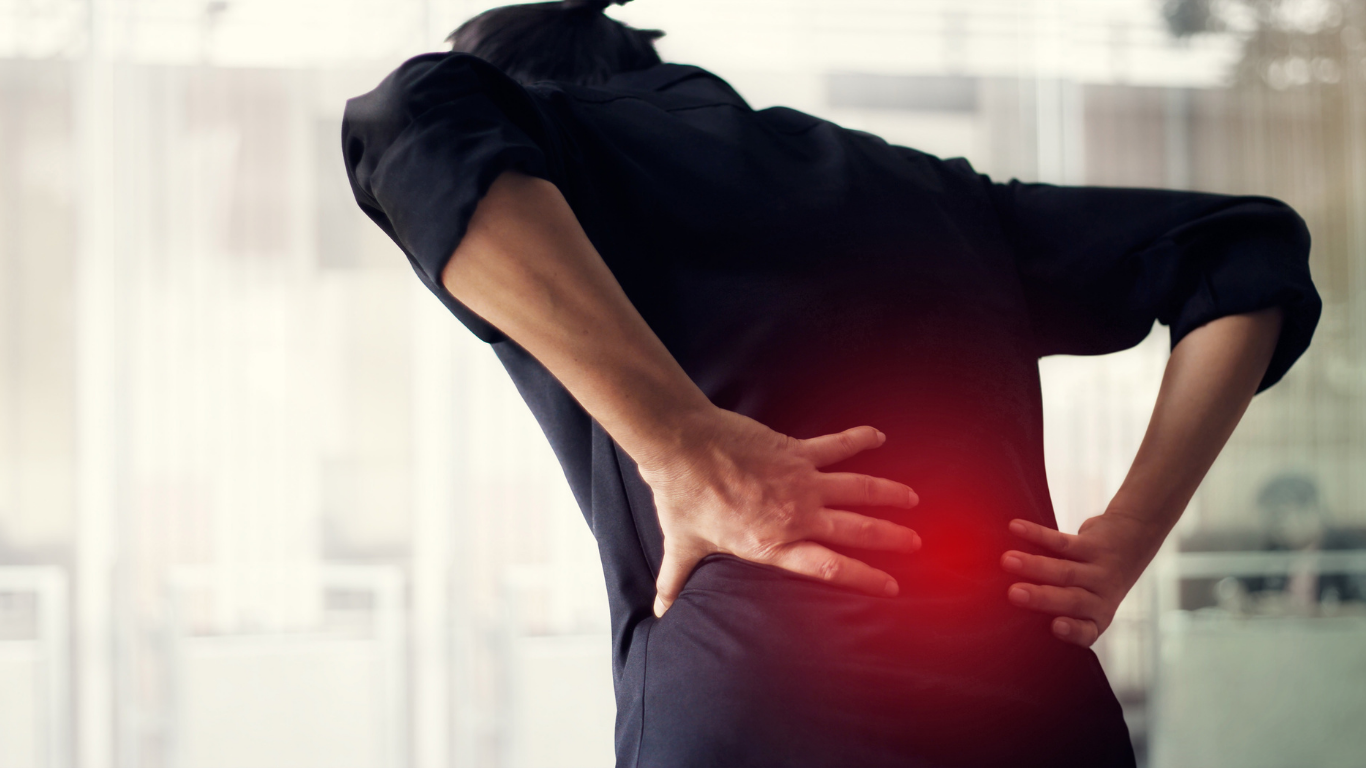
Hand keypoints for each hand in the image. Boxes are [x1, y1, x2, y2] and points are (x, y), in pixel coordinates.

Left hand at [640, 408, 920, 616]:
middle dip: (890, 538)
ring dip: (888, 494)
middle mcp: (796, 515)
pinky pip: (837, 446)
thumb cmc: (683, 496)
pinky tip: (878, 437)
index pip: (830, 568)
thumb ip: (675, 579)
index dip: (865, 577)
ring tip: (912, 500)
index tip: (892, 586)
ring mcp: (800, 480)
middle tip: (916, 543)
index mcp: (773, 544)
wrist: (682, 445)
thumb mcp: (681, 544)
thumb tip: (660, 609)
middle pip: (856, 530)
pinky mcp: (795, 451)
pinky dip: (859, 439)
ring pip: (858, 489)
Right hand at [999, 511, 1162, 646]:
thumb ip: (1056, 606)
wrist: (1131, 542)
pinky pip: (1062, 541)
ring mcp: (1100, 570)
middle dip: (1041, 598)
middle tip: (1014, 594)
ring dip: (1034, 565)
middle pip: (1072, 599)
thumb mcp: (1087, 600)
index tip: (1056, 627)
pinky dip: (1037, 534)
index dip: (1073, 631)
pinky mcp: (1094, 544)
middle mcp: (1101, 596)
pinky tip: (1016, 527)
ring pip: (1065, 570)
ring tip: (1007, 560)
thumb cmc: (1093, 581)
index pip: (1087, 631)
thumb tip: (1005, 607)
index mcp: (1096, 618)